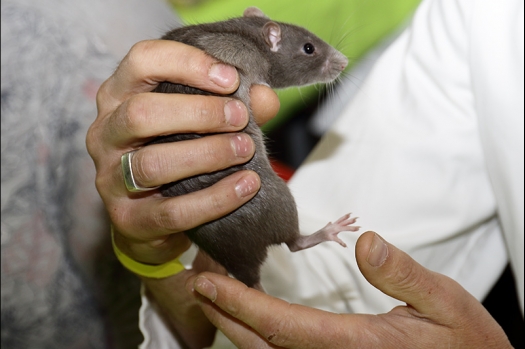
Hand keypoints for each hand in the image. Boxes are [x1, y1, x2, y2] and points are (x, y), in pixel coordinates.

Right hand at [86, 39, 279, 347]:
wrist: (161, 211)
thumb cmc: (188, 154)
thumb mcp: (207, 122)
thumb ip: (238, 104)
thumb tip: (267, 97)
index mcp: (123, 95)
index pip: (141, 61)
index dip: (187, 65)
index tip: (230, 76)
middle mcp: (106, 132)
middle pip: (142, 114)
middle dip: (198, 113)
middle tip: (241, 117)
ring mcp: (109, 178)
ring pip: (151, 162)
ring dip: (204, 153)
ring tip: (246, 149)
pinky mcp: (124, 220)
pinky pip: (167, 212)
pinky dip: (210, 197)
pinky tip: (244, 184)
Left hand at [190, 231, 512, 348]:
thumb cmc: (463, 342)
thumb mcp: (446, 302)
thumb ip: (404, 275)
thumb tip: (366, 242)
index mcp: (358, 344)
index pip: (286, 326)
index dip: (243, 306)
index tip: (212, 284)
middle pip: (266, 345)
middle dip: (227, 316)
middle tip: (199, 284)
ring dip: (237, 325)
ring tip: (214, 295)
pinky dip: (260, 333)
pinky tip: (250, 315)